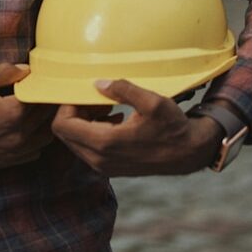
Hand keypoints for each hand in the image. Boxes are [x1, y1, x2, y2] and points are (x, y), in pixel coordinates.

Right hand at [0, 64, 55, 167]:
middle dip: (45, 102)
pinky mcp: (4, 162)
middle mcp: (16, 137)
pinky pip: (33, 152)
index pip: (42, 98)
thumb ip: (5, 72)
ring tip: (33, 108)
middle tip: (40, 89)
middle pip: (46, 117)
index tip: (43, 78)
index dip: (43, 86)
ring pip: (44, 137)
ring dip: (43, 122)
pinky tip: (24, 127)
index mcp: (12, 114)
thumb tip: (26, 70)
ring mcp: (11, 152)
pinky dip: (35, 140)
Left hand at [51, 79, 221, 176]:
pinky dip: (93, 130)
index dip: (67, 106)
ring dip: (85, 121)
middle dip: (75, 112)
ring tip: (106, 105)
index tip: (83, 93)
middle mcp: (99, 159)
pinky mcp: (110, 168)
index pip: (62, 125)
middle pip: (65, 133)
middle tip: (96, 97)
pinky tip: (114, 118)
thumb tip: (99, 83)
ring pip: (75, 140)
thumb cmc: (172, 127)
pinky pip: (87, 147)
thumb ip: (123, 90)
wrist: (188, 153)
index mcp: (105, 143)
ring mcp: (104, 166)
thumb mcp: (152, 102)